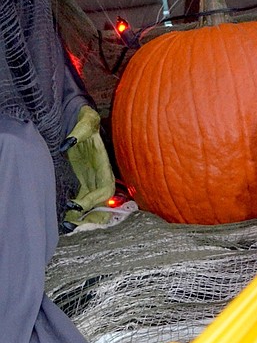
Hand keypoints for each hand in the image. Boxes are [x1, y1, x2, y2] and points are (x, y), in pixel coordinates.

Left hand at [63, 105, 115, 225]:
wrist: (80, 120)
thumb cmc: (85, 120)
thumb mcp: (85, 120)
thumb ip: (78, 131)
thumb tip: (67, 143)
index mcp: (104, 165)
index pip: (105, 189)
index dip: (94, 200)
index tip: (77, 204)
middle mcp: (100, 176)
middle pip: (101, 203)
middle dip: (90, 215)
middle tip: (73, 222)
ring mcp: (92, 179)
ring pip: (91, 205)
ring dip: (82, 216)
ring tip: (67, 223)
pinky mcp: (83, 180)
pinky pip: (82, 200)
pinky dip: (76, 209)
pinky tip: (65, 215)